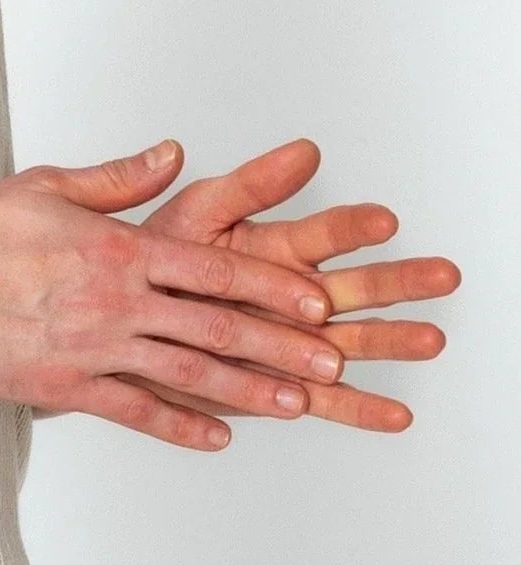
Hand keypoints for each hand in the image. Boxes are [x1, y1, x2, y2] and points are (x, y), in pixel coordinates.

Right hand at [0, 142, 349, 451]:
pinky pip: (135, 412)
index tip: (316, 300)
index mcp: (119, 248)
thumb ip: (119, 178)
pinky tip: (218, 438)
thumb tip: (173, 154)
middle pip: (218, 325)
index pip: (216, 268)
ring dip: (249, 390)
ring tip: (299, 404)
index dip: (273, 286)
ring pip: (187, 373)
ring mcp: (92, 349)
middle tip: (334, 358)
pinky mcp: (64, 388)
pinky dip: (180, 426)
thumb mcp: (48, 186)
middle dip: (282, 344)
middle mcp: (116, 301)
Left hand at [129, 136, 460, 432]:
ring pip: (351, 340)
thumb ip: (250, 187)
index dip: (351, 227)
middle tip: (441, 274)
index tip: (382, 219)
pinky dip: (359, 408)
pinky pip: (324, 400)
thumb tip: (303, 150)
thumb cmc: (158, 260)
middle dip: (399, 282)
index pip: (323, 234)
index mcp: (277, 250)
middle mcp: (294, 295)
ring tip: (431, 338)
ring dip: (392, 341)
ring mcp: (291, 341)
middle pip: (355, 286)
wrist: (122, 318)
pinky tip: (397, 414)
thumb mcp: (198, 213)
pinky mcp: (278, 384)